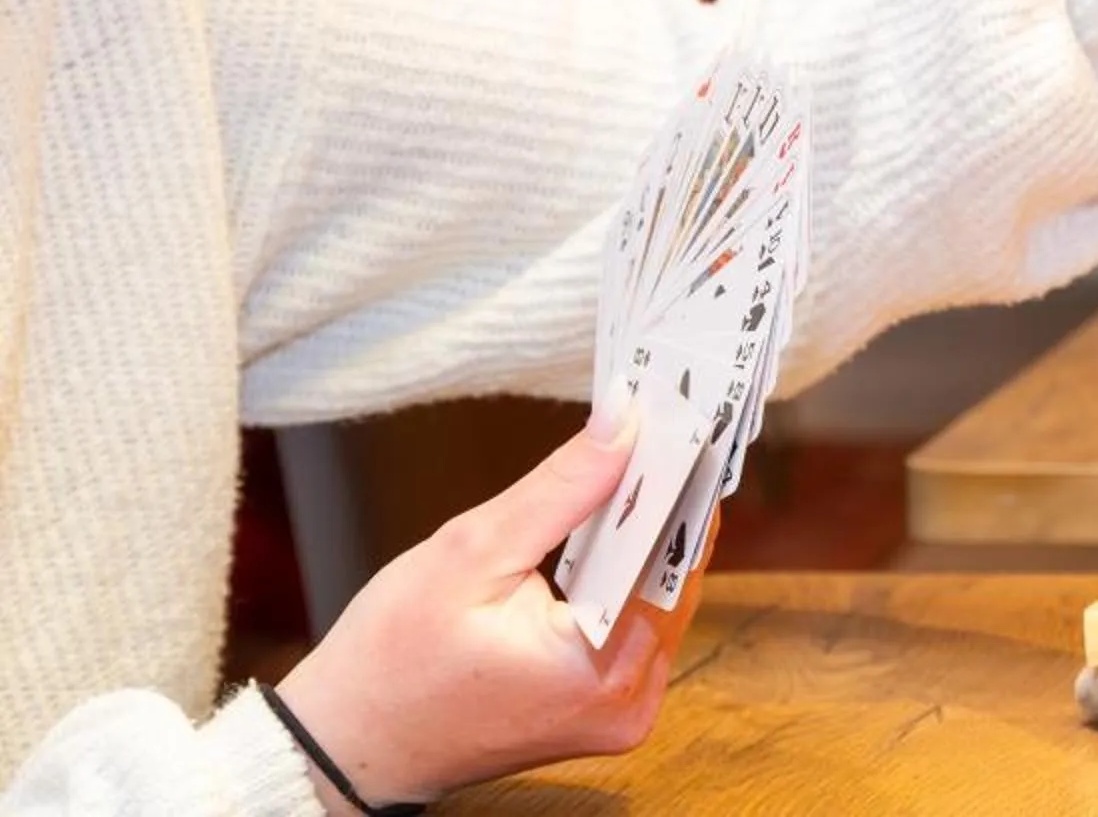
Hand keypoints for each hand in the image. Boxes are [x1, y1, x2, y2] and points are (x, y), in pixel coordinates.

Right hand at [272, 416, 715, 803]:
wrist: (345, 744)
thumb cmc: (389, 661)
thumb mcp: (470, 554)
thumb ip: (560, 488)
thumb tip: (624, 423)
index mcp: (605, 672)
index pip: (674, 558)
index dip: (678, 487)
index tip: (682, 424)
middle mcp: (628, 703)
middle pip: (671, 579)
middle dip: (662, 507)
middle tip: (653, 430)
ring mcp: (619, 713)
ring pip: (654, 599)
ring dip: (643, 540)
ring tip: (633, 467)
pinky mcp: (601, 709)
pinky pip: (631, 626)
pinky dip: (620, 578)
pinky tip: (607, 529)